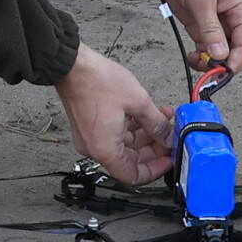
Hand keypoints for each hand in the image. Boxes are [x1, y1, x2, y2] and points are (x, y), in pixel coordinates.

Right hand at [53, 43, 173, 184]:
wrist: (72, 65)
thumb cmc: (97, 81)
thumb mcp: (137, 102)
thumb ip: (157, 124)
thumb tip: (168, 137)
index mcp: (105, 149)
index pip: (133, 176)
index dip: (155, 170)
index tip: (167, 159)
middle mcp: (95, 148)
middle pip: (130, 160)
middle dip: (153, 147)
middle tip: (168, 135)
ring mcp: (91, 137)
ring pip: (124, 145)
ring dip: (144, 133)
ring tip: (161, 117)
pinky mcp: (90, 126)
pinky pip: (114, 134)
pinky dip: (131, 126)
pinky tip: (146, 112)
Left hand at [142, 0, 241, 71]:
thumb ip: (211, 29)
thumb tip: (221, 56)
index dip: (236, 61)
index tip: (222, 73)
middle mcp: (234, 18)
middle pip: (238, 52)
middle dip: (225, 64)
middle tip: (208, 71)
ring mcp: (218, 23)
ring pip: (222, 53)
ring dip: (211, 63)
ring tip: (196, 62)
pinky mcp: (202, 25)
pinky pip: (207, 48)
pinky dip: (201, 57)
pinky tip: (192, 57)